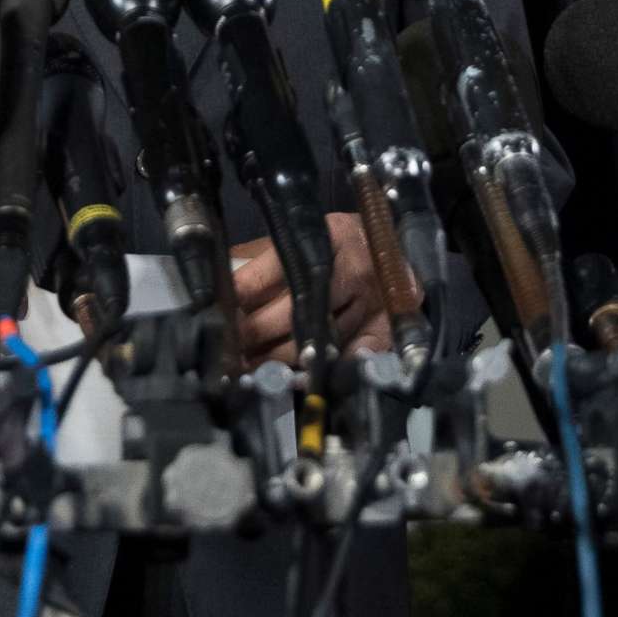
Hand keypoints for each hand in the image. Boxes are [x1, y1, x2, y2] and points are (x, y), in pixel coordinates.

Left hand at [229, 213, 393, 365]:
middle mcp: (354, 269)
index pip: (277, 267)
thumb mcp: (311, 237)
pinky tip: (297, 379)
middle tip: (228, 348)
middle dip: (256, 331)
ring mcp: (372, 302)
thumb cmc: (342, 246)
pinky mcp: (385, 330)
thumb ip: (271, 259)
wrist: (398, 255)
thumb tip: (223, 279)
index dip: (244, 291)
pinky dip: (324, 369)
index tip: (219, 310)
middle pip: (296, 308)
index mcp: (330, 237)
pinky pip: (350, 357)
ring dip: (279, 357)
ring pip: (318, 338)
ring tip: (250, 368)